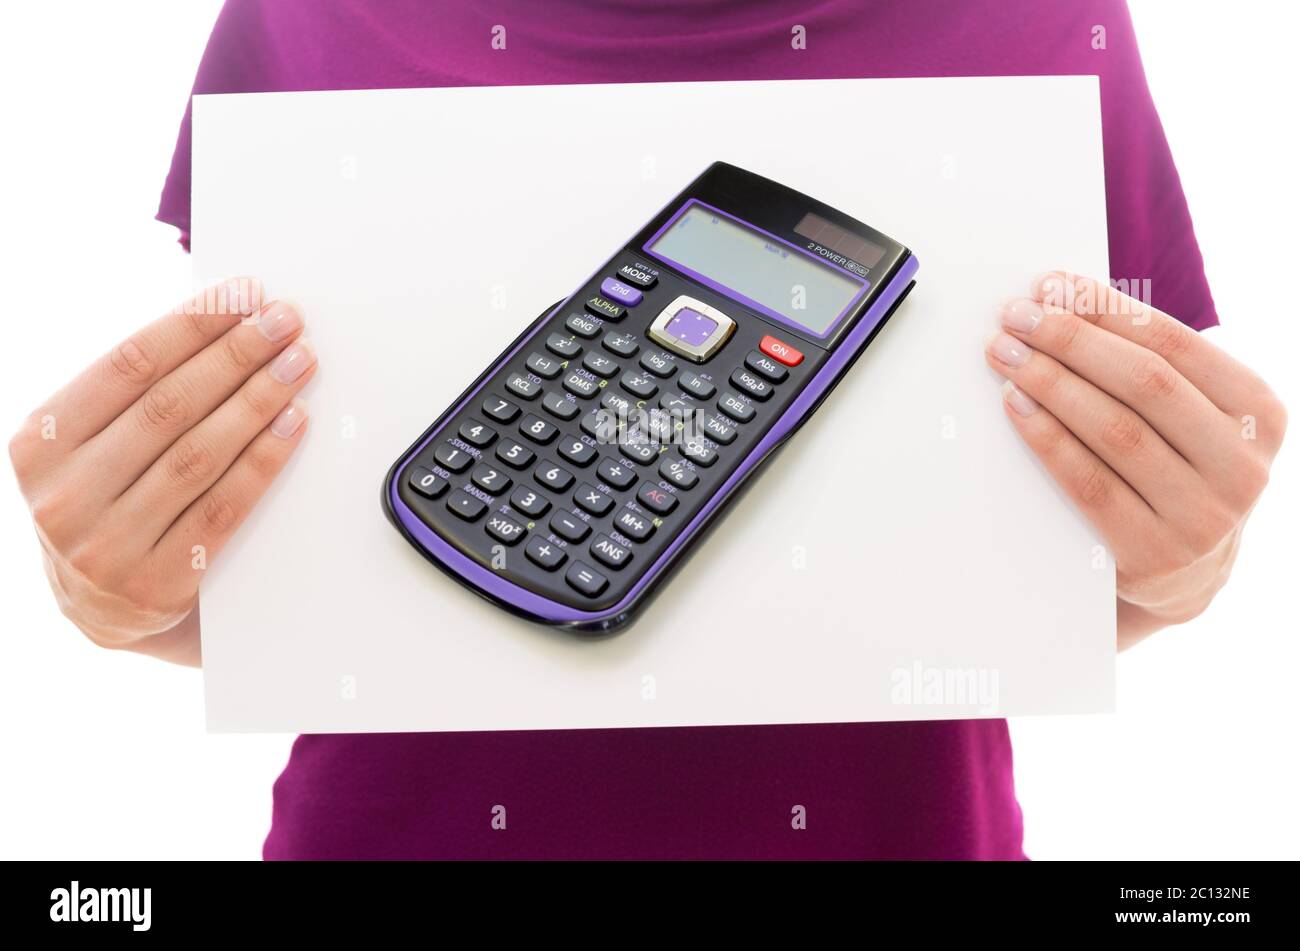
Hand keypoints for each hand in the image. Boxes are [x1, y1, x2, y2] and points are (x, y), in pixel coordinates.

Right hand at [9, 278, 315, 665]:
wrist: (102, 612)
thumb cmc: (108, 505)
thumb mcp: (93, 448)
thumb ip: (135, 396)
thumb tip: (219, 321)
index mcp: (39, 444)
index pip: (127, 366)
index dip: (193, 325)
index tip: (243, 294)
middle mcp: (64, 495)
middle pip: (169, 406)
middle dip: (237, 354)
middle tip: (285, 321)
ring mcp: (106, 546)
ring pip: (199, 455)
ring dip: (259, 400)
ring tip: (298, 364)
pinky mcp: (156, 585)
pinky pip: (223, 508)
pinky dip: (264, 460)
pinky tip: (293, 424)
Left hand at [985, 273, 1284, 649]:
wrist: (1183, 575)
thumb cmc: (1174, 471)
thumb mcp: (1190, 419)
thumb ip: (1150, 367)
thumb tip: (1064, 297)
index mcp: (1257, 414)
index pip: (1175, 344)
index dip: (1107, 310)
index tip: (1051, 285)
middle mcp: (1241, 466)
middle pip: (1145, 384)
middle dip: (1072, 341)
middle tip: (1016, 316)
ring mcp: (1203, 517)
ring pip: (1115, 431)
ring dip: (1051, 384)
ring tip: (1006, 355)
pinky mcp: (1154, 556)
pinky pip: (1089, 484)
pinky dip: (1047, 438)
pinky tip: (1016, 407)